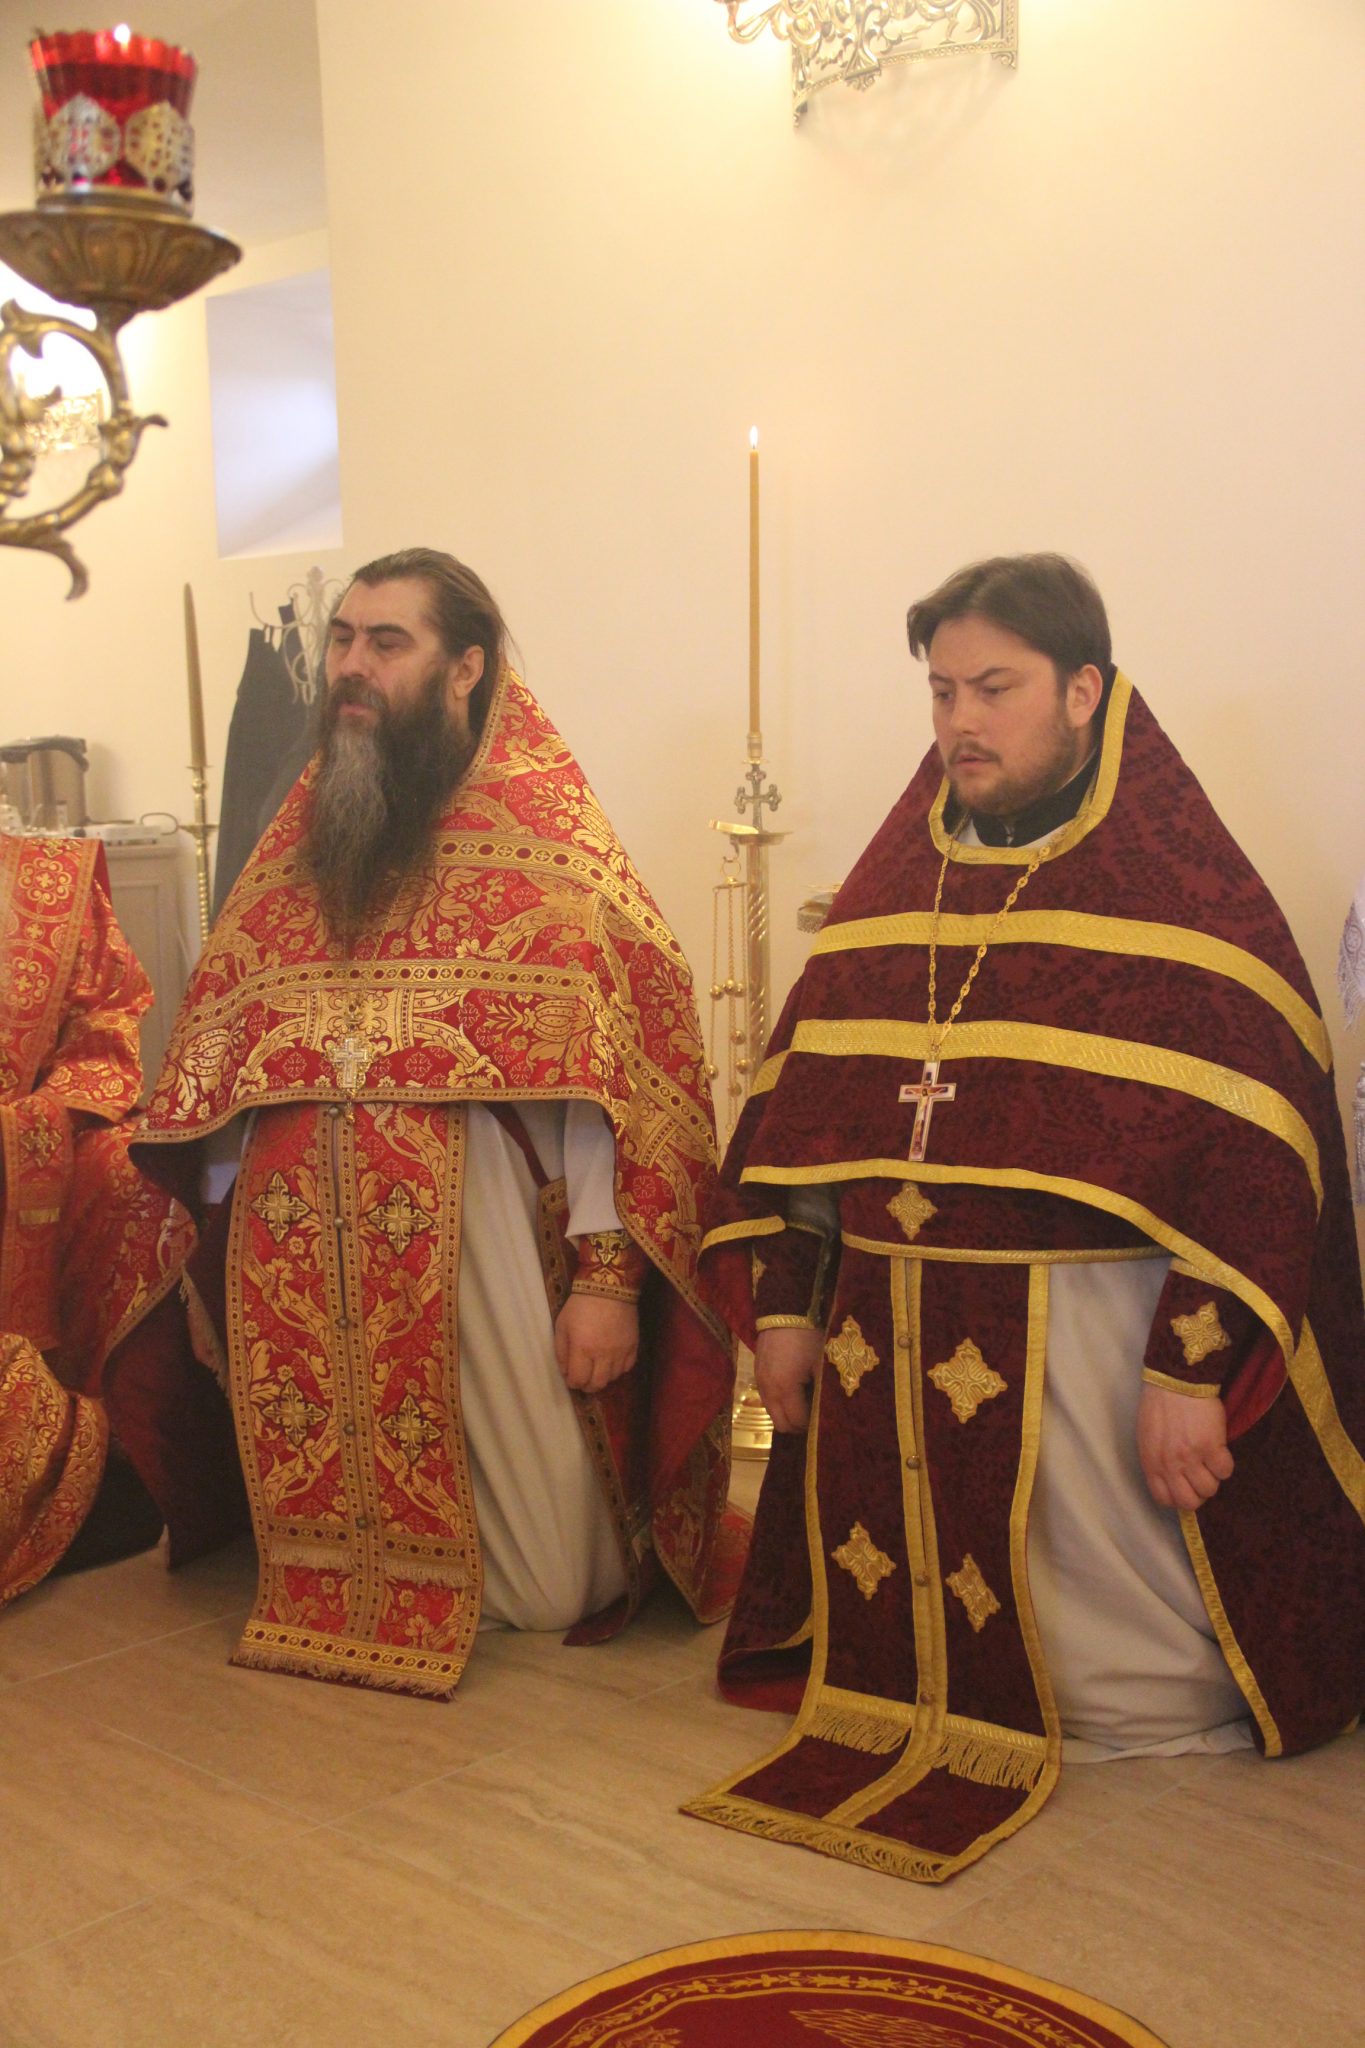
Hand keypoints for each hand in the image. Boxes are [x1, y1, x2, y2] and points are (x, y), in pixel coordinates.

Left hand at [553, 1292, 638, 1394]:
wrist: (608, 1288)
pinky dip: (618, 1369)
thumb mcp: (562, 1326)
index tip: (571, 1377)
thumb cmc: (580, 1305)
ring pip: (612, 1378)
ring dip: (602, 1377)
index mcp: (582, 1349)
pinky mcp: (633, 1346)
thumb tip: (565, 1372)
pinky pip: (627, 1368)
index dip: (572, 1383)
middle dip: (587, 1385)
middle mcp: (602, 1355)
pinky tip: (611, 1361)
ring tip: (597, 1368)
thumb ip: (561, 1352)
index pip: (578, 1380)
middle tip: (583, 1378)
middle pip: (596, 1385)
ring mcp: (620, 1352)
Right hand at [755, 1324, 825, 1433]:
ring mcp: (760, 1381)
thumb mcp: (820, 1365)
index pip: (797, 1422)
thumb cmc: (808, 1337)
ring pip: (772, 1413)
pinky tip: (793, 1389)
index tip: (825, 1420)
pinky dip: (779, 1402)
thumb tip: (826, 1413)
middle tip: (814, 1415)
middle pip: (781, 1424)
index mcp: (785, 1388)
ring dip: (787, 1414)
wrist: (785, 1310)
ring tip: (805, 1401)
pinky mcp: (757, 1372)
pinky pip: (767, 1398)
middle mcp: (768, 1389)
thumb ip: (821, 1393)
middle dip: (798, 1425)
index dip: (812, 1426)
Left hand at [1137, 1383, 1233, 1509]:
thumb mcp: (1149, 1438)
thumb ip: (1157, 1461)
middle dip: (1198, 1493)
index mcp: (1151, 1463)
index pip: (1164, 1499)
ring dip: (1213, 1477)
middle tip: (1202, 1476)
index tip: (1186, 1487)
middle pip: (1189, 1502)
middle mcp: (1169, 1465)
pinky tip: (1220, 1449)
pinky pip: (1225, 1471)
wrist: (1176, 1381)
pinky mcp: (1211, 1447)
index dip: (1178, 1497)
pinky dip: (1225, 1464)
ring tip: (1210, 1459)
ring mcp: (1191, 1458)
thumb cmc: (1159, 1406)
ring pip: (1210, 1489)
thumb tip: (1172, 1479)